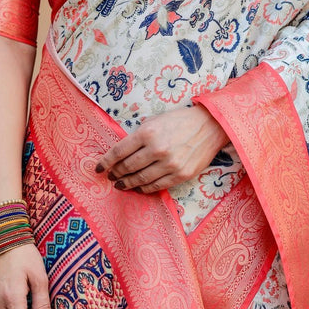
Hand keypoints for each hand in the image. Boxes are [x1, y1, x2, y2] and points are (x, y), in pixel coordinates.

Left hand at [96, 105, 228, 193]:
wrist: (210, 126)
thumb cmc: (180, 120)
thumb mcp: (156, 120)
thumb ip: (139, 134)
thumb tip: (122, 150)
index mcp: (147, 132)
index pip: (119, 151)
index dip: (106, 161)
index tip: (99, 168)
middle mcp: (157, 149)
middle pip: (127, 167)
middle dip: (116, 173)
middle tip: (111, 176)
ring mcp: (170, 164)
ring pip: (140, 179)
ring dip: (127, 183)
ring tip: (120, 184)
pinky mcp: (181, 175)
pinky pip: (157, 186)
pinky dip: (144, 189)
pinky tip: (138, 187)